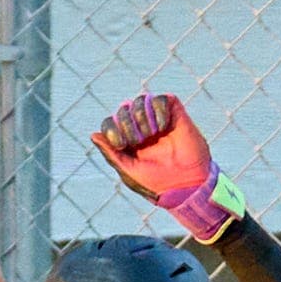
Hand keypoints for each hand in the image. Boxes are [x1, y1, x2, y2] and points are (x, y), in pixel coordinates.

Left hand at [89, 93, 246, 242]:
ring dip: (141, 116)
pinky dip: (158, 110)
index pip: (110, 122)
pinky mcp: (174, 113)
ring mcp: (157, 119)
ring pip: (140, 100)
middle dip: (127, 124)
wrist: (186, 183)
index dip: (112, 128)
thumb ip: (111, 154)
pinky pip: (160, 99)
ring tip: (152, 134)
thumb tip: (93, 134)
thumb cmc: (156, 182)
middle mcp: (140, 127)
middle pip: (123, 109)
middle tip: (138, 141)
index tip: (122, 145)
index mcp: (127, 141)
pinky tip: (163, 127)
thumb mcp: (129, 171)